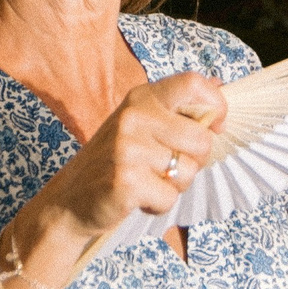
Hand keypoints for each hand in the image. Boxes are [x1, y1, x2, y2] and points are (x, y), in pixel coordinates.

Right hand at [37, 72, 228, 239]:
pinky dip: (159, 204)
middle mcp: (133, 116)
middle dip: (194, 161)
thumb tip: (218, 84)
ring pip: (188, 172)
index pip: (193, 84)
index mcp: (141, 97)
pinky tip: (137, 197)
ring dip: (174, 186)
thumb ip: (176, 108)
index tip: (213, 127)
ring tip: (146, 181)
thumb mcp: (140, 125)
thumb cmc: (114, 161)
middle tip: (167, 167)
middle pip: (201, 139)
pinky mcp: (126, 180)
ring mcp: (127, 148)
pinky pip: (170, 197)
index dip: (215, 106)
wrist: (69, 200)